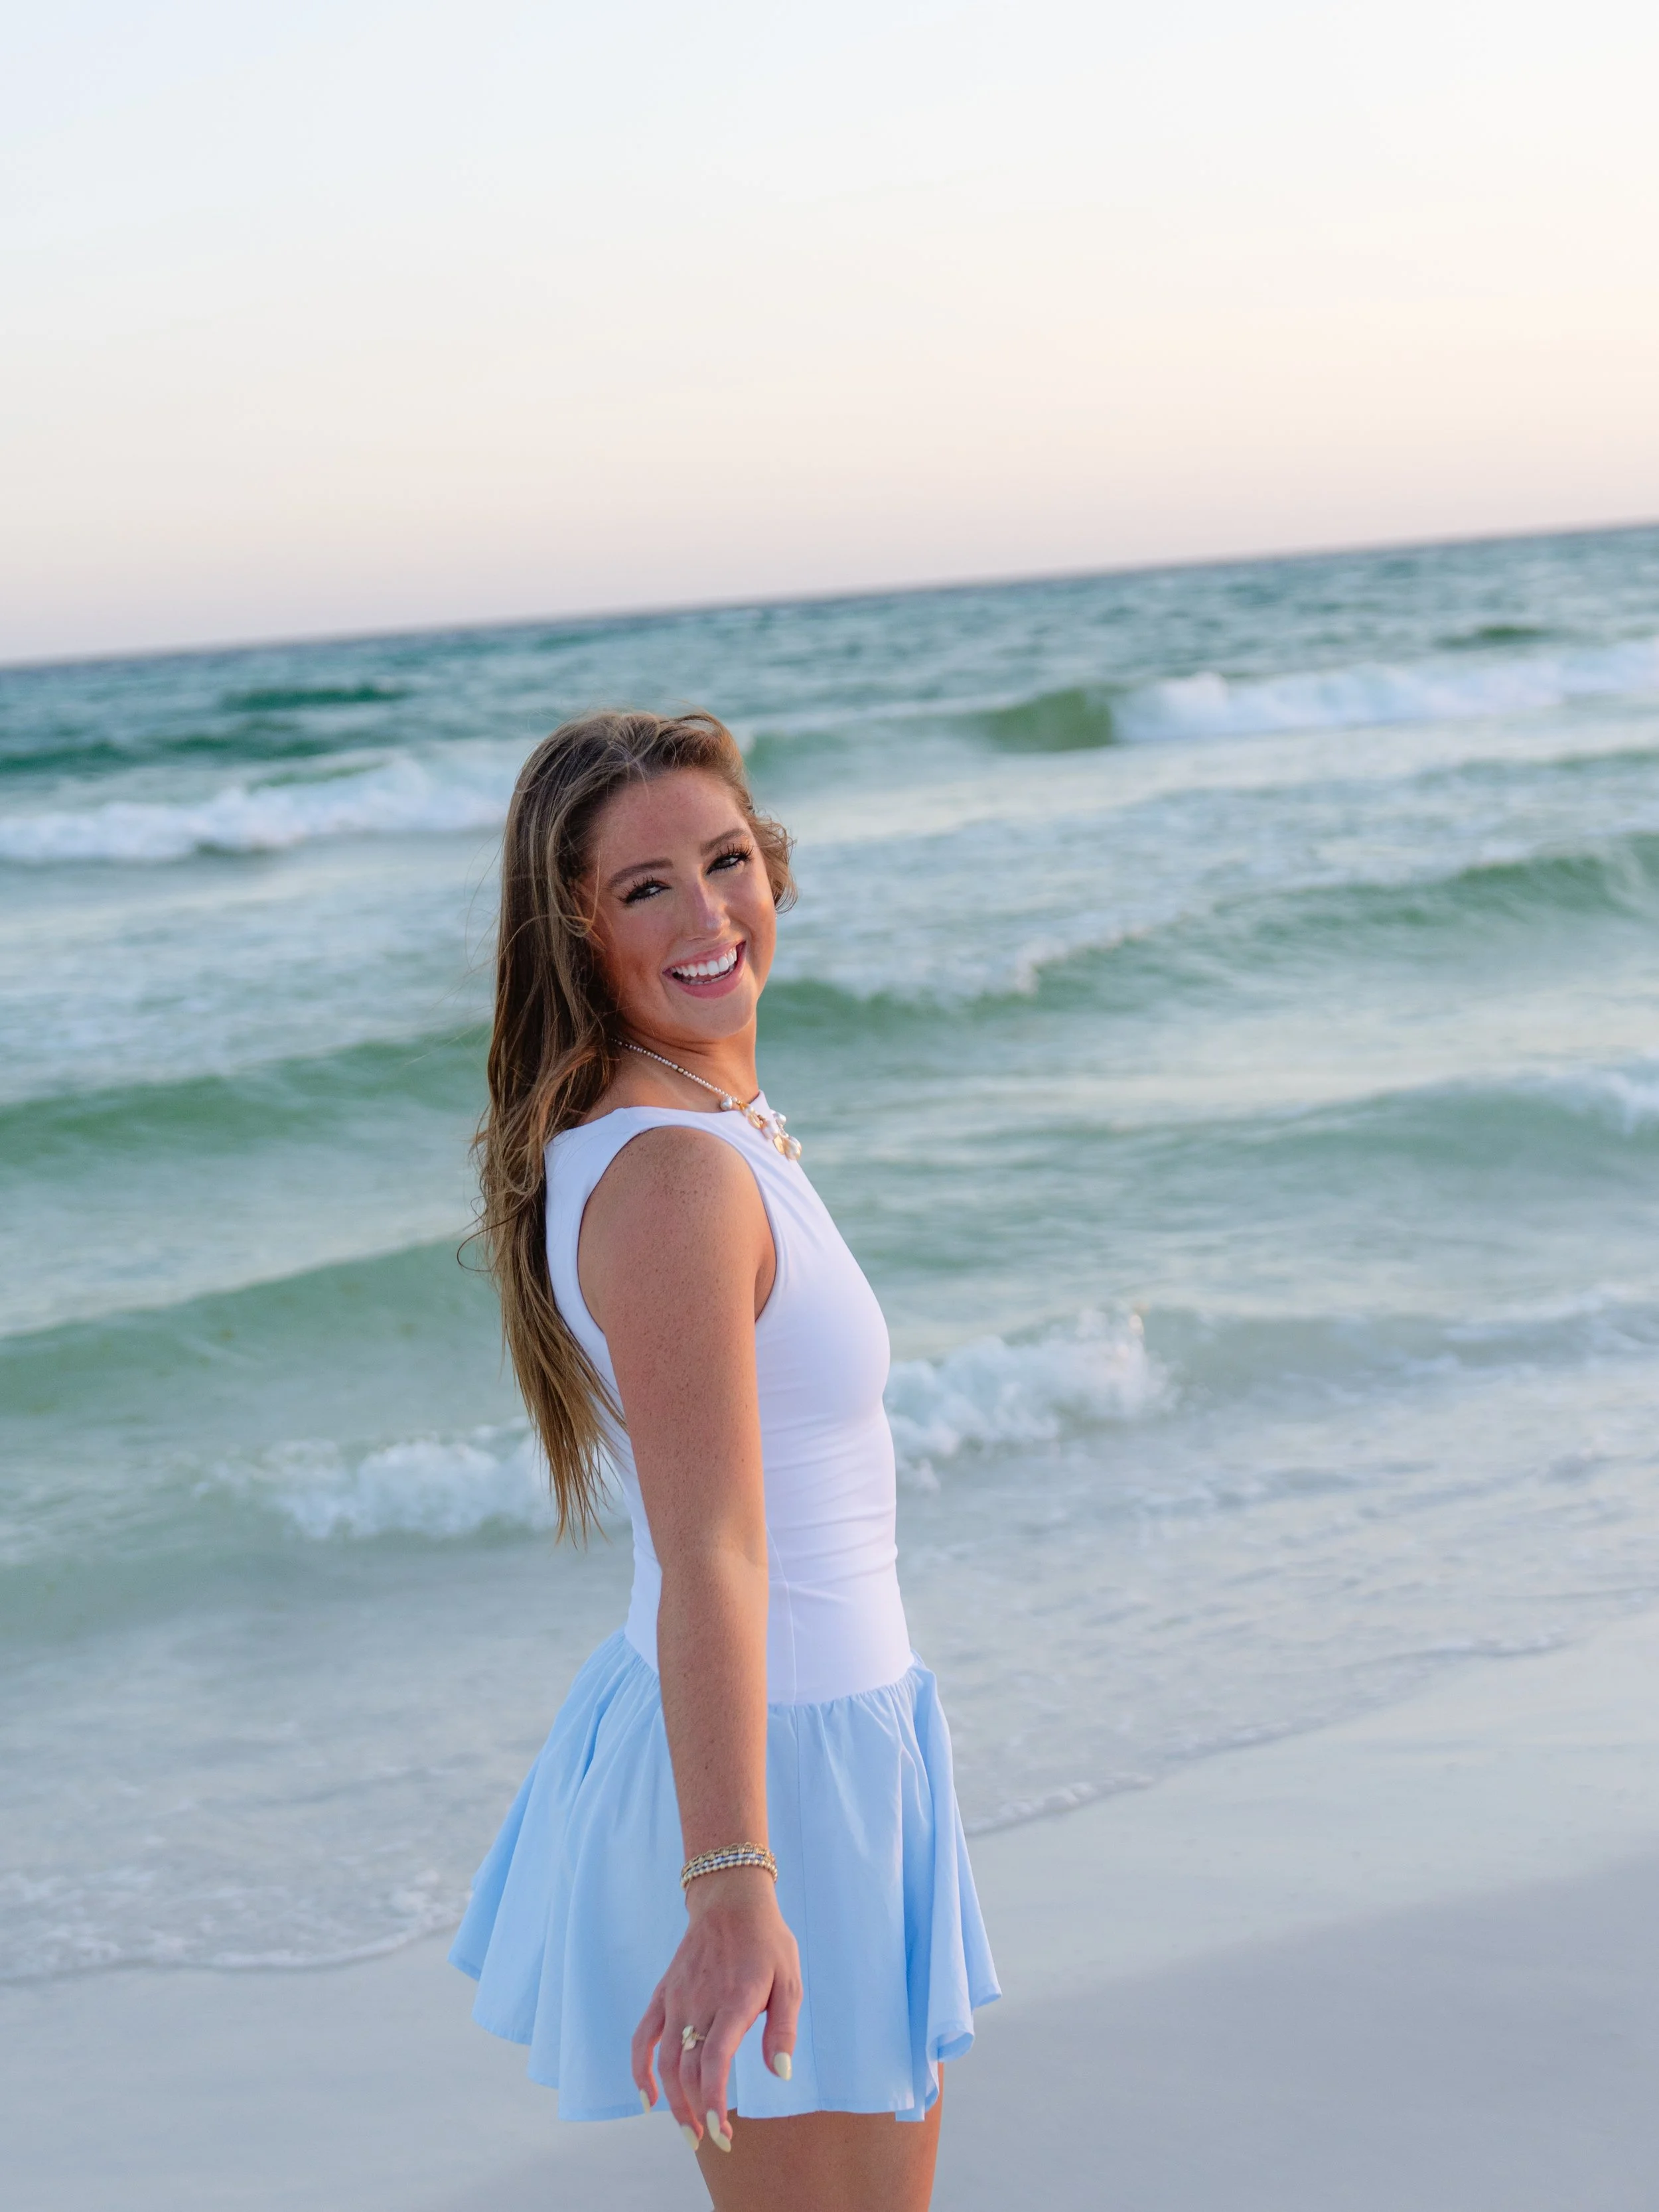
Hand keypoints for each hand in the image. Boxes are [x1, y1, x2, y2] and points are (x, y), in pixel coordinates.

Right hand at [632, 1868, 801, 2148]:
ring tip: (688, 2131)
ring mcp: (677, 1999)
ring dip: (672, 2102)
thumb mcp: (790, 1980)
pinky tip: (647, 2099)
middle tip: (711, 2142)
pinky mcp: (664, 1994)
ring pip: (664, 2061)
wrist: (730, 1900)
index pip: (716, 2062)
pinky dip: (639, 2070)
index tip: (722, 2134)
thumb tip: (778, 2074)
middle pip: (686, 2070)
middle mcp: (700, 2003)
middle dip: (696, 2113)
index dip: (715, 2101)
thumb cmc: (766, 1942)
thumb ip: (783, 2028)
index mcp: (734, 2001)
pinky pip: (643, 2036)